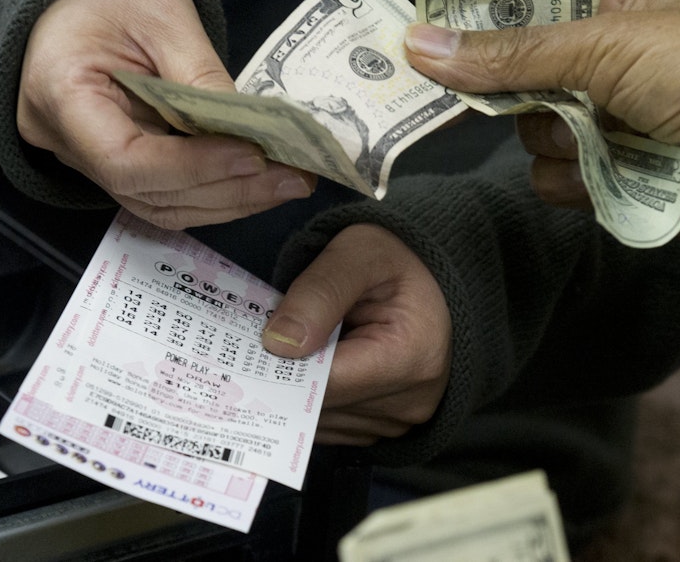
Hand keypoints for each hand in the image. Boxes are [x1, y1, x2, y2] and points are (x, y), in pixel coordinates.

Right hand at [17, 0, 315, 229]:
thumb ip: (202, 78)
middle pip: (151, 192)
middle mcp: (69, 143)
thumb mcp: (163, 18)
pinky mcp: (122, 165)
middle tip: (293, 178)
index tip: (253, 156)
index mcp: (61, 94)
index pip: (127, 161)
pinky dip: (217, 192)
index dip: (195, 167)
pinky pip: (169, 194)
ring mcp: (91, 160)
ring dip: (231, 200)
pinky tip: (260, 181)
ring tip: (287, 182)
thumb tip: (253, 133)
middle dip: (228, 189)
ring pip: (163, 205)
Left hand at [262, 224, 451, 445]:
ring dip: (296, 391)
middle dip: (283, 377)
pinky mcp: (388, 426)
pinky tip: (309, 364)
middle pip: (319, 408)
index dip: (279, 367)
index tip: (243, 350)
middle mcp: (411, 401)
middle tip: (253, 345)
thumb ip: (319, 292)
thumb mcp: (358, 253)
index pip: (324, 382)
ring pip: (320, 423)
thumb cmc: (399, 257)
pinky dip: (313, 399)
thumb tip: (277, 344)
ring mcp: (401, 420)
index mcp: (411, 357)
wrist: (436, 276)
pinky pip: (333, 425)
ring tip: (287, 349)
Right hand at [404, 0, 679, 243]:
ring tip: (604, 132)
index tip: (440, 35)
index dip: (488, 21)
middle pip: (519, 74)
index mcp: (619, 1)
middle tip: (516, 88)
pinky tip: (609, 169)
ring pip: (530, 132)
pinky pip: (551, 177)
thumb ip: (509, 52)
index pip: (532, 6)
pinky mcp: (605, 173)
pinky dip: (574, 177)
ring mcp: (604, 120)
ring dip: (558, 136)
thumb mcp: (603, 41)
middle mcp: (607, 59)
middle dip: (520, 89)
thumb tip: (420, 45)